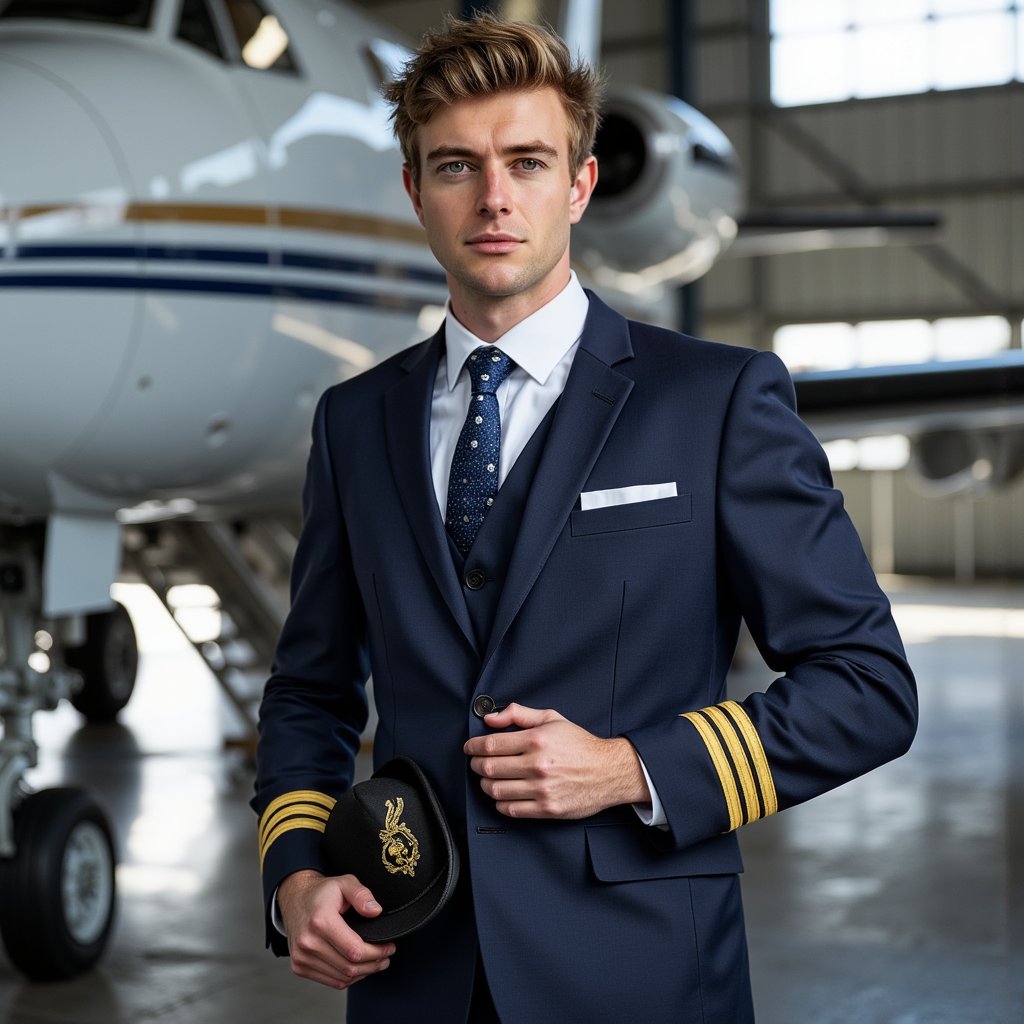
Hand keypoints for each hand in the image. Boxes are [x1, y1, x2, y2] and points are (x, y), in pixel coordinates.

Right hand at [277, 869, 394, 989]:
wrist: (294, 899)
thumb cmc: (322, 892)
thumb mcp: (344, 883)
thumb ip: (361, 894)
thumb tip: (376, 911)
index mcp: (320, 921)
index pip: (354, 950)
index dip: (376, 952)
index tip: (389, 947)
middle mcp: (308, 942)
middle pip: (349, 967)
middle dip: (373, 965)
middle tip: (386, 956)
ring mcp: (301, 957)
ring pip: (341, 978)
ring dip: (363, 974)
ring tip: (376, 963)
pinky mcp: (299, 966)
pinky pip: (330, 981)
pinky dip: (348, 978)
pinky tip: (358, 968)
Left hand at [463, 703, 649, 818]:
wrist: (609, 771)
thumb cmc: (580, 744)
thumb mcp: (552, 719)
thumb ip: (519, 714)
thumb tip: (490, 718)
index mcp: (536, 740)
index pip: (491, 745)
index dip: (473, 747)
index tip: (470, 748)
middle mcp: (537, 765)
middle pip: (489, 768)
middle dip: (476, 765)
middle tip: (477, 763)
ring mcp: (542, 789)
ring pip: (496, 790)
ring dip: (485, 784)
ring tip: (488, 778)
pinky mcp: (547, 809)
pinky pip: (511, 810)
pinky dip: (500, 803)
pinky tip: (503, 795)